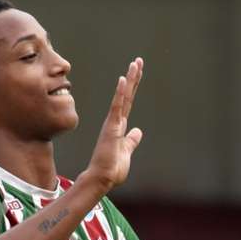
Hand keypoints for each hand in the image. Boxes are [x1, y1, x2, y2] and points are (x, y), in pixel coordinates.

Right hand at [83, 57, 143, 191]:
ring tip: (135, 64)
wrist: (102, 178)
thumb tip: (138, 131)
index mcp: (119, 126)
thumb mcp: (126, 151)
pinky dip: (120, 93)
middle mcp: (115, 121)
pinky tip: (123, 80)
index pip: (128, 102)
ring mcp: (113, 123)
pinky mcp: (111, 128)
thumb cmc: (112, 168)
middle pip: (126, 95)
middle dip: (133, 78)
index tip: (137, 72)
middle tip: (138, 61)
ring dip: (129, 80)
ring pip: (123, 97)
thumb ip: (131, 140)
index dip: (133, 87)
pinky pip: (117, 107)